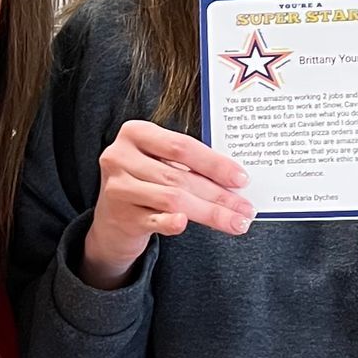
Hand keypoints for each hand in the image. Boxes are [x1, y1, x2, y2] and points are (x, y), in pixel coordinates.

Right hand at [81, 119, 256, 288]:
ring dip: (210, 212)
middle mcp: (121, 157)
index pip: (181, 146)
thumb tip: (235, 181)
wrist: (111, 220)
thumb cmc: (145, 184)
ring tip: (236, 222)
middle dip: (219, 194)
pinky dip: (170, 223)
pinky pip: (153, 220)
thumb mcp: (159, 163)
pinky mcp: (120, 217)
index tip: (241, 179)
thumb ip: (188, 165)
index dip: (214, 163)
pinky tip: (185, 224)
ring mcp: (118, 188)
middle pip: (180, 176)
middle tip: (245, 208)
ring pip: (173, 199)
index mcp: (135, 133)